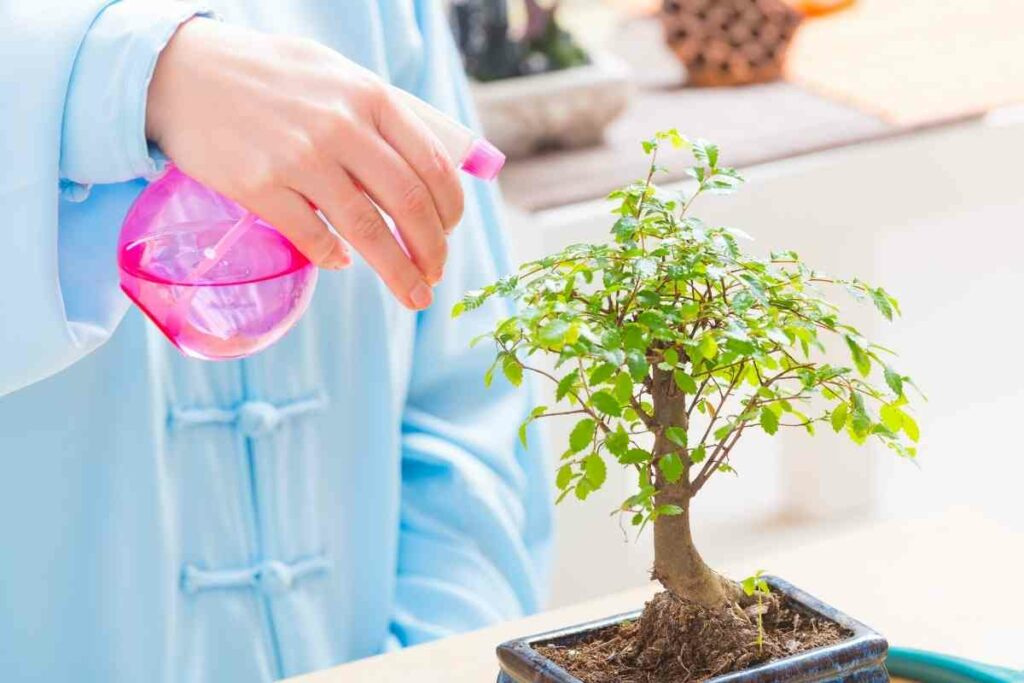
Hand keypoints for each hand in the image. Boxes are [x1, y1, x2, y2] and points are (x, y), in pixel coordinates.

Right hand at [146, 18, 464, 309]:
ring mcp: (299, 157)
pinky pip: (312, 238)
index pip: (433, 165)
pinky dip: (334, 258)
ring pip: (368, 232)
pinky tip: (340, 262)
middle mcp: (341, 126)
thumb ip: (381, 116)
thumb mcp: (335, 75)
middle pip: (408, 205)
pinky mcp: (258, 185)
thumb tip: (428, 168)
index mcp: (370, 96)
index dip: (449, 211)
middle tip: (434, 277)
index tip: (448, 235)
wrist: (181, 71)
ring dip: (398, 272)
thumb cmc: (268, 76)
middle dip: (432, 251)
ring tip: (412, 295)